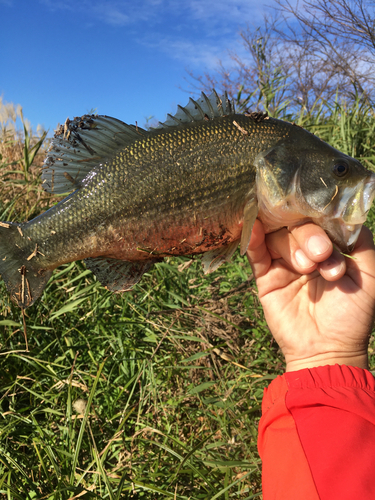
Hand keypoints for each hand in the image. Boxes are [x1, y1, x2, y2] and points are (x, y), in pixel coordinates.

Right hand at [246, 220, 374, 371]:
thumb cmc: (352, 315)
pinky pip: (256, 252)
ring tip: (307, 268)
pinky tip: (253, 226)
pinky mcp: (265, 277)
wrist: (328, 349)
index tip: (326, 222)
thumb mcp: (369, 275)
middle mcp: (305, 251)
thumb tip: (347, 213)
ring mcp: (283, 263)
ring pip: (278, 236)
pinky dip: (253, 238)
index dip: (321, 217)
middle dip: (310, 236)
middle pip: (297, 225)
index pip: (319, 219)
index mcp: (328, 248)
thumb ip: (362, 242)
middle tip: (321, 256)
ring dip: (292, 246)